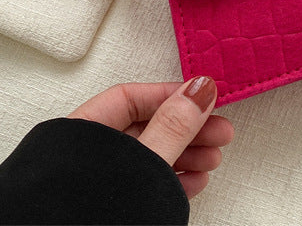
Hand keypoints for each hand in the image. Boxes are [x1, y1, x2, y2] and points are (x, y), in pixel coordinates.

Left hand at [68, 78, 232, 198]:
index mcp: (81, 134)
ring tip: (213, 158)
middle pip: (144, 127)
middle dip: (186, 127)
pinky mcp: (112, 211)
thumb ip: (173, 126)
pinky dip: (172, 180)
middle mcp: (86, 157)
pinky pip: (146, 184)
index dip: (171, 95)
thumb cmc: (89, 217)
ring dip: (186, 154)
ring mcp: (99, 186)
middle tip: (220, 130)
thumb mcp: (144, 162)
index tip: (205, 97)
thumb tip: (198, 89)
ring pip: (148, 158)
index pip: (131, 99)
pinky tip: (194, 182)